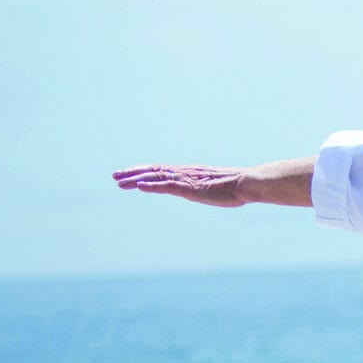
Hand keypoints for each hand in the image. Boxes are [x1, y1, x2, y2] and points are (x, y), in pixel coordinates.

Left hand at [110, 164, 248, 206]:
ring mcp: (186, 179)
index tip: (130, 175)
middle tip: (115, 176)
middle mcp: (184, 173)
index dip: (144, 171)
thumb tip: (214, 191)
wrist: (248, 183)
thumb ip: (211, 189)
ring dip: (135, 178)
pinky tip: (139, 187)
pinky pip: (166, 186)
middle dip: (132, 172)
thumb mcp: (219, 188)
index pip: (162, 170)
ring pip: (155, 177)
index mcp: (190, 173)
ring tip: (119, 182)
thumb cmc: (238, 187)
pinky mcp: (190, 188)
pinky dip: (151, 186)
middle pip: (153, 170)